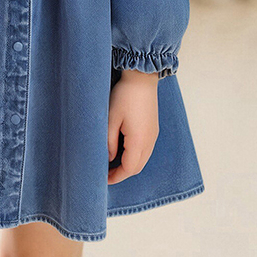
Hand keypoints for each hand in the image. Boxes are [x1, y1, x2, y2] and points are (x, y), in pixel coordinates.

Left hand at [107, 68, 158, 184]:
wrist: (142, 78)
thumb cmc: (125, 95)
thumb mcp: (110, 119)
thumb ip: (109, 142)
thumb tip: (109, 158)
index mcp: (139, 141)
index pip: (129, 169)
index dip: (116, 177)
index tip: (103, 179)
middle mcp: (150, 141)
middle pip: (137, 167)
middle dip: (122, 173)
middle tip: (105, 172)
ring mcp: (153, 135)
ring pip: (142, 160)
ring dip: (128, 165)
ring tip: (111, 163)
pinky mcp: (153, 130)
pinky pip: (145, 150)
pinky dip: (134, 156)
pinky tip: (121, 151)